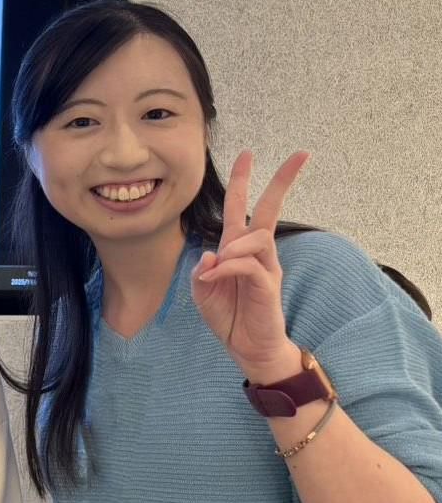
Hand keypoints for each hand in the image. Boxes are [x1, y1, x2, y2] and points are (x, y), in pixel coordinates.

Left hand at [191, 151, 308, 377]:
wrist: (247, 349)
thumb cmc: (228, 317)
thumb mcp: (203, 293)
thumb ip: (202, 272)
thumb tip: (209, 254)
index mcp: (238, 251)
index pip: (241, 210)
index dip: (243, 182)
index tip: (248, 155)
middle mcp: (256, 254)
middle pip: (268, 211)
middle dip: (281, 182)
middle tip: (301, 154)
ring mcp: (266, 268)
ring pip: (257, 237)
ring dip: (233, 245)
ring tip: (218, 264)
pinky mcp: (268, 286)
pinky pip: (249, 265)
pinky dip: (229, 267)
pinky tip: (215, 276)